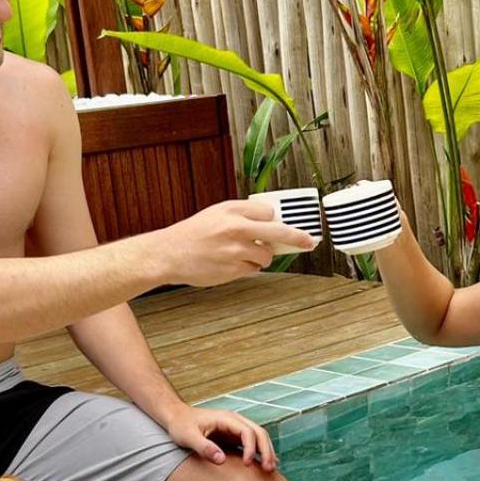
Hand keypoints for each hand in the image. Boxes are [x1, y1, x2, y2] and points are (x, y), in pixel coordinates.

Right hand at [163, 201, 315, 287]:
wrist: (169, 254)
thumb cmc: (193, 234)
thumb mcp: (216, 213)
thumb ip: (242, 214)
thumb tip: (271, 221)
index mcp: (232, 210)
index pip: (268, 213)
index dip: (273, 220)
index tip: (282, 225)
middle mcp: (236, 228)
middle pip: (279, 232)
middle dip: (298, 237)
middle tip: (310, 241)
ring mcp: (236, 251)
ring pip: (266, 256)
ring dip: (261, 257)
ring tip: (240, 254)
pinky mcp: (233, 270)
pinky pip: (253, 270)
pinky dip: (247, 268)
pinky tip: (230, 263)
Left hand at [163, 404, 277, 470]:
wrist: (177, 417)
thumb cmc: (181, 425)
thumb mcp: (188, 436)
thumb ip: (204, 447)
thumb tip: (221, 460)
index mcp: (226, 419)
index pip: (247, 432)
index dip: (250, 448)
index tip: (247, 464)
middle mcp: (235, 421)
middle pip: (259, 433)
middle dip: (266, 450)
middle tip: (268, 469)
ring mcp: (236, 428)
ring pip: (259, 437)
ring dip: (266, 451)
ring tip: (270, 469)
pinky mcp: (234, 435)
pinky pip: (252, 442)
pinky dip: (260, 452)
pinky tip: (266, 463)